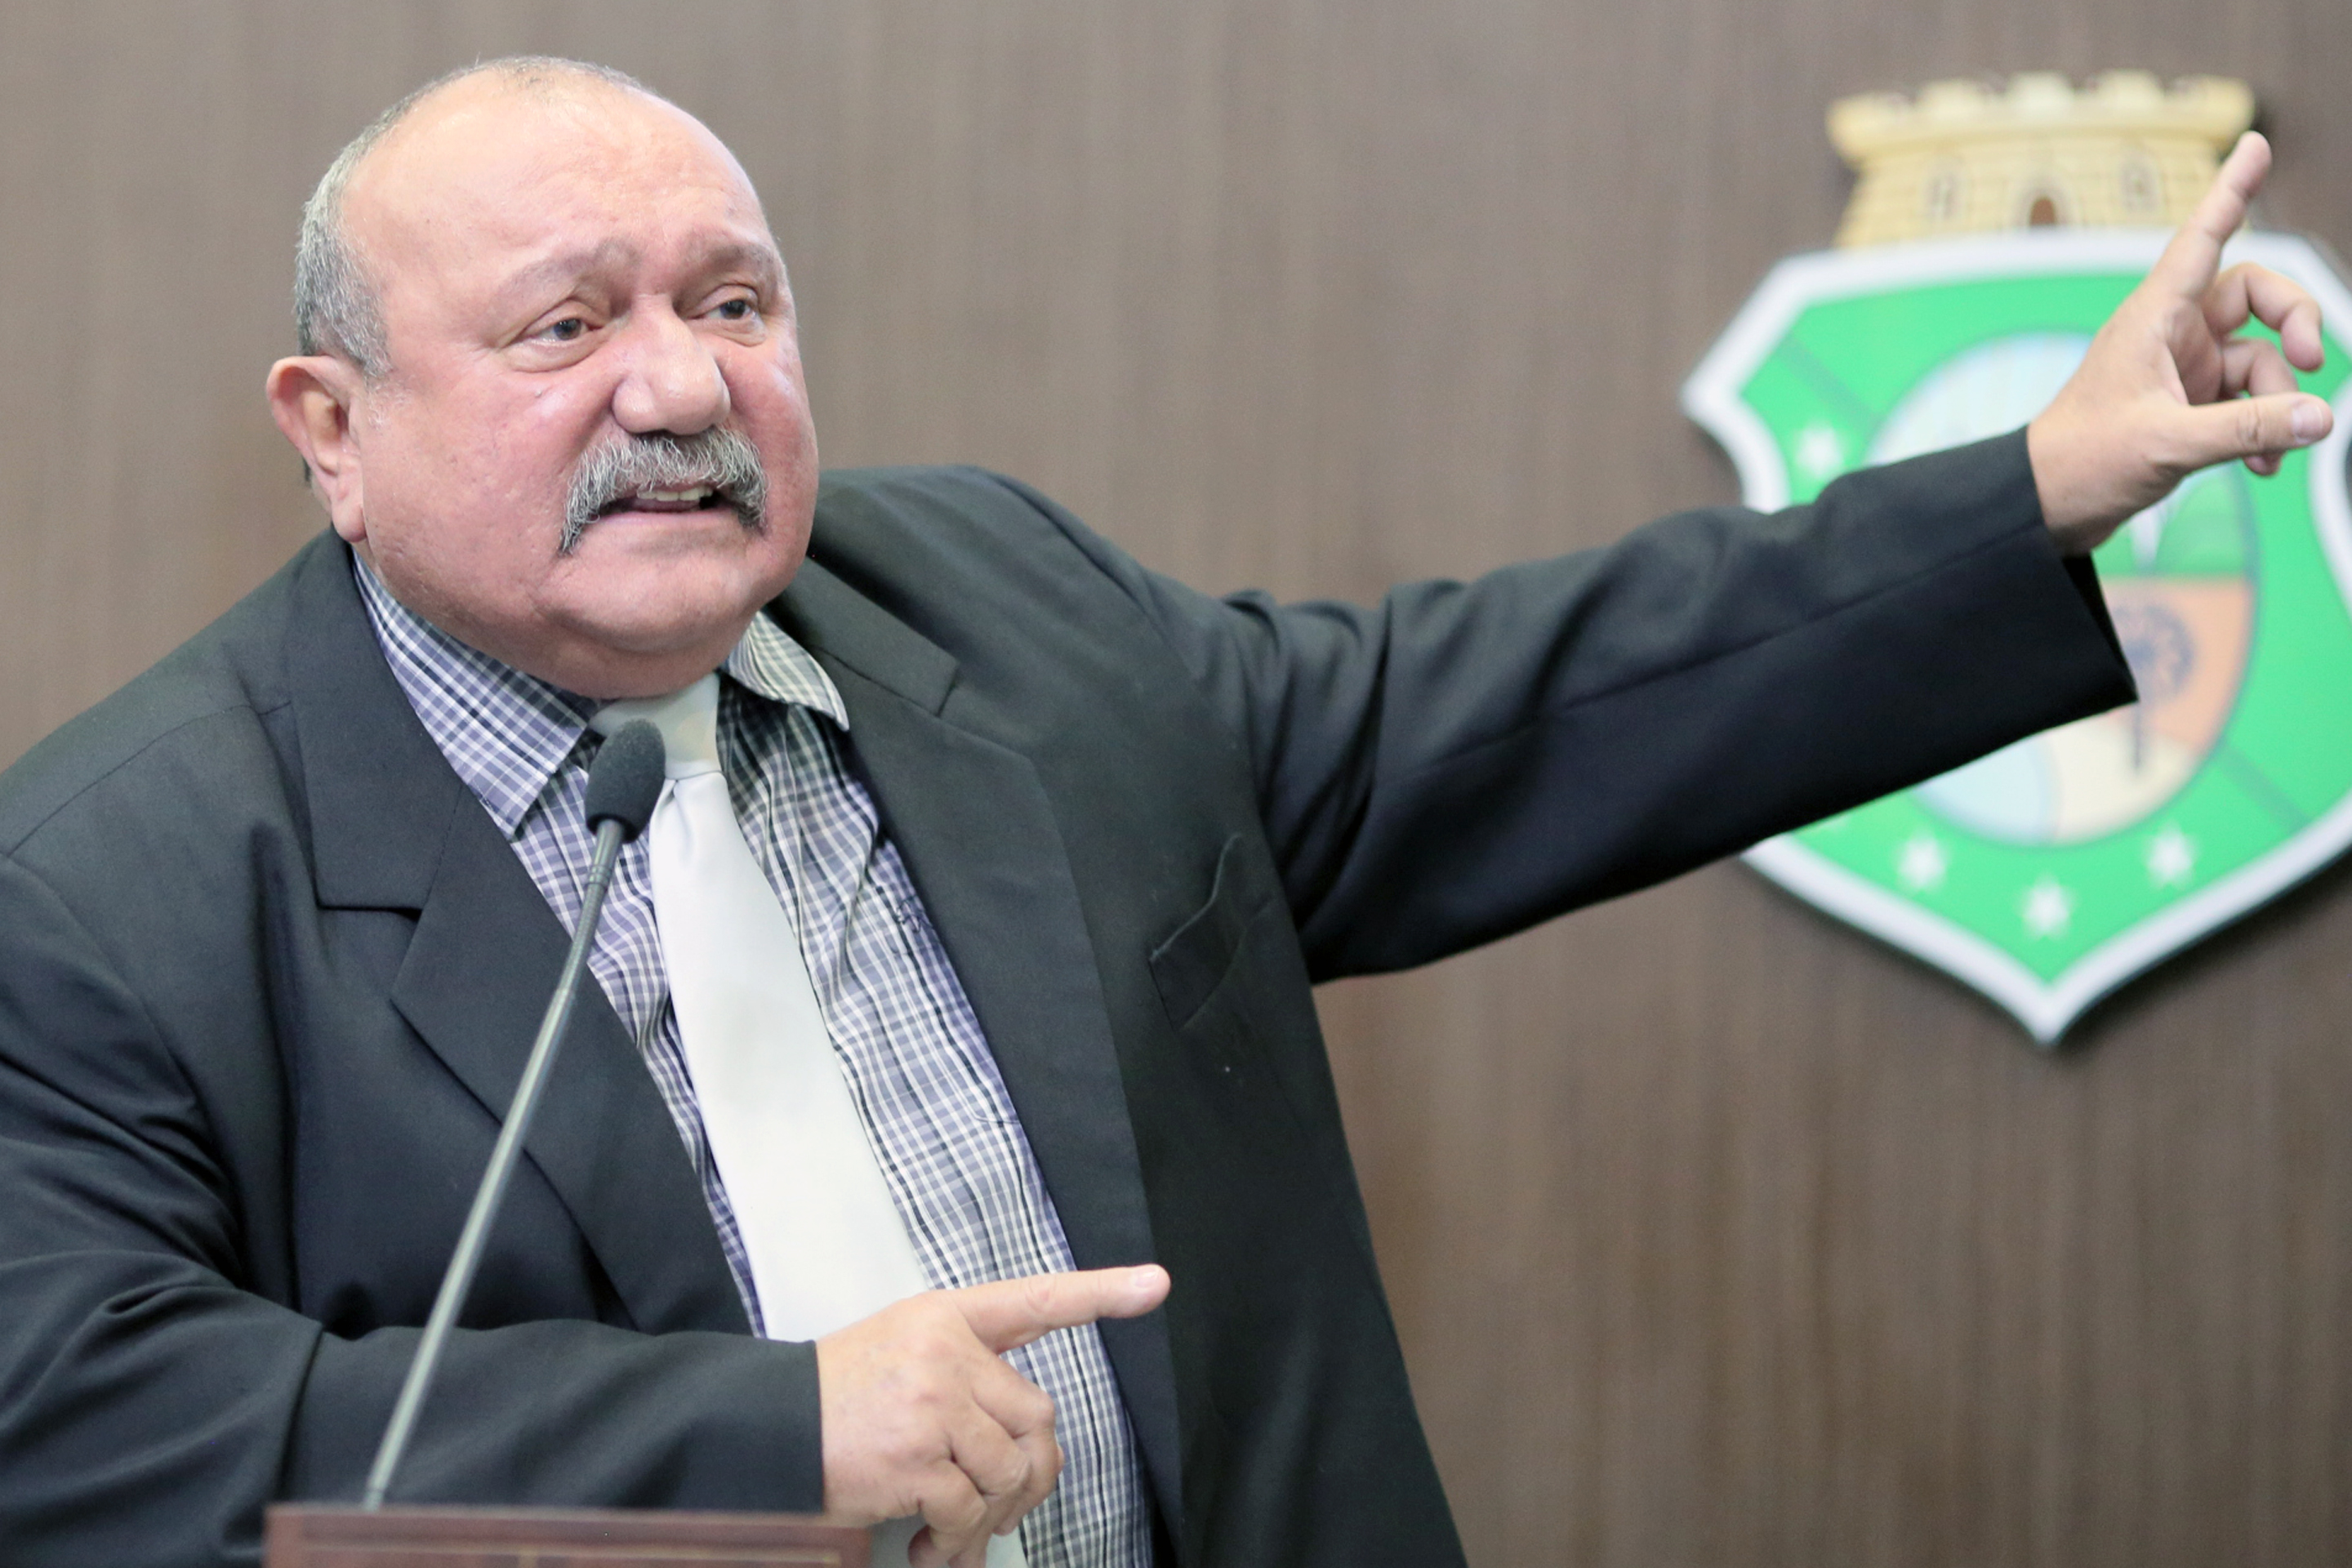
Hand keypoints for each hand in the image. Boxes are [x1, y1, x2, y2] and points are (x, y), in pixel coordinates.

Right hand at [816, 1264, 1170, 1567]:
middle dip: (1024, 1478)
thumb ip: (968, 1380)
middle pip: (1037, 1418)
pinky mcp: (917, 1453)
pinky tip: (928, 1543)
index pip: (1036, 1299)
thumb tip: (1026, 1455)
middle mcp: (946, 1350)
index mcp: (947, 1317)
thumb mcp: (902, 1356)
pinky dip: (955, 1540)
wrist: (762, 1430)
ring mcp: (933, 1399)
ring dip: (986, 1516)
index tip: (1154, 1284)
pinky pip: (970, 1507)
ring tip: (948, 1531)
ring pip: (1011, 1469)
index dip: (1101, 1293)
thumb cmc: (835, 1402)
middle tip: (990, 1511)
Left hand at [2027, 131, 2334, 553]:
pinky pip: (2247, 400)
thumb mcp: (2168, 445)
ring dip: (2277, 403)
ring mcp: (2183, 367)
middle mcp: (2172, 333)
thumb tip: (2321, 417)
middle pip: (2258, 294)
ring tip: (2272, 451)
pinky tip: (2263, 465)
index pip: (2202, 238)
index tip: (2255, 143)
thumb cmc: (2082, 464)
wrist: (2047, 508)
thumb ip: (2247, 429)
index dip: (2230, 190)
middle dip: (2295, 324)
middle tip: (2313, 364)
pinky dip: (2262, 428)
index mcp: (2153, 318)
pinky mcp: (2188, 404)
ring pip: (2260, 358)